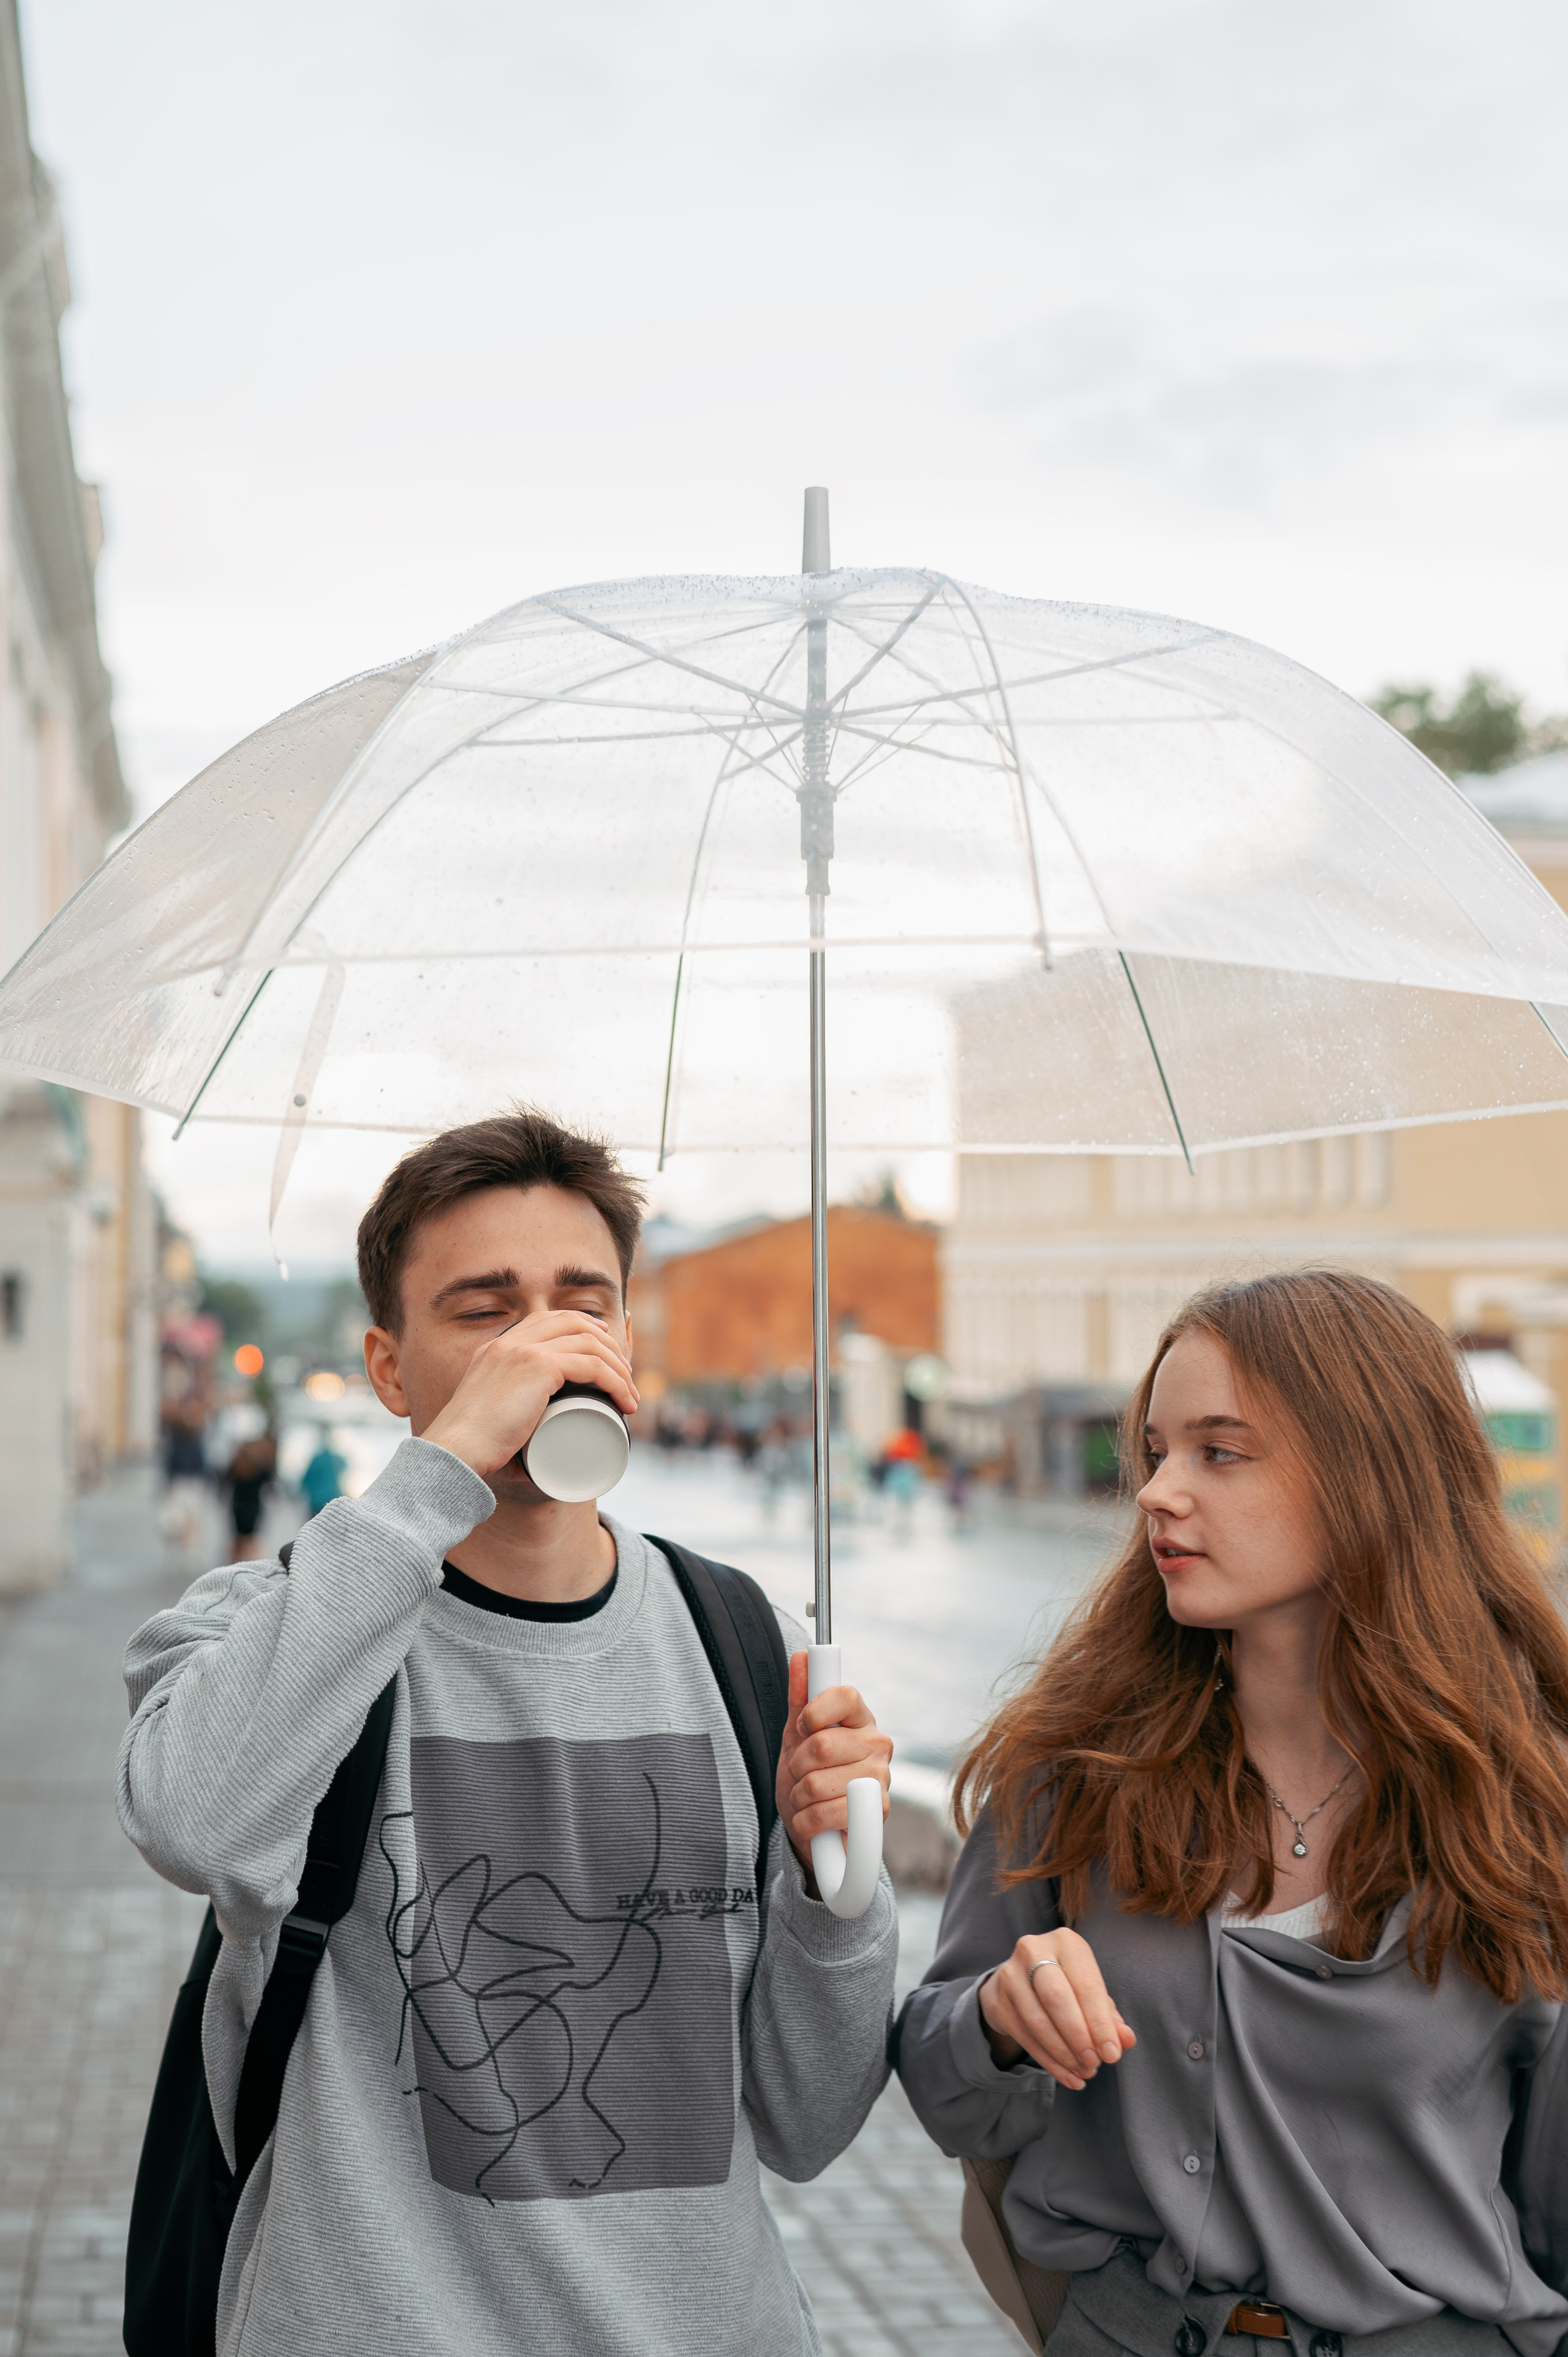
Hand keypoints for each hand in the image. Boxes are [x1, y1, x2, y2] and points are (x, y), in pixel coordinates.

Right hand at [421, 1309, 638, 1477]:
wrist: (454, 1451)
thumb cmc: (470, 1451)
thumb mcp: (486, 1421)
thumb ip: (504, 1429)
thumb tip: (528, 1465)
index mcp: (495, 1349)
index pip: (546, 1318)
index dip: (581, 1327)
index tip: (603, 1349)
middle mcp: (508, 1343)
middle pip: (572, 1322)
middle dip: (606, 1342)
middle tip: (623, 1373)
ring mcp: (523, 1351)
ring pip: (589, 1343)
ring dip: (617, 1366)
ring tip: (629, 1394)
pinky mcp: (537, 1366)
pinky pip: (592, 1364)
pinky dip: (615, 1381)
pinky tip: (625, 1398)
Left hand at [776, 1650, 891, 1882]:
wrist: (814, 1828)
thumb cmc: (809, 1775)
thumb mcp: (797, 1734)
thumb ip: (800, 1696)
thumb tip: (801, 1656)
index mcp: (860, 1719)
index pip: (845, 1695)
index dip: (815, 1710)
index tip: (802, 1726)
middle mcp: (878, 1744)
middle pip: (821, 1744)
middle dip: (796, 1765)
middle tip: (800, 1773)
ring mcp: (880, 1779)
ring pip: (817, 1782)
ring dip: (799, 1797)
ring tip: (807, 1799)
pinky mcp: (877, 1814)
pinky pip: (826, 1813)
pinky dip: (807, 1821)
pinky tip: (813, 1821)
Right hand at [979, 1929, 1135, 2090]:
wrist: (1020, 1981)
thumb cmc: (1067, 1984)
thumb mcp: (1090, 1993)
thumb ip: (1110, 2016)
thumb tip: (1126, 2040)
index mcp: (1065, 1942)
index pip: (1086, 1984)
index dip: (1100, 2023)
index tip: (1112, 2055)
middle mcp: (1033, 1949)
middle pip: (1057, 1997)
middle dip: (1079, 2036)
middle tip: (1094, 2064)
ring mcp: (1009, 1974)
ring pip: (1038, 2021)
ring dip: (1064, 2054)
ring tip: (1083, 2072)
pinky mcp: (996, 2000)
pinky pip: (1024, 2037)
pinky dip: (1049, 2062)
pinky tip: (1067, 2076)